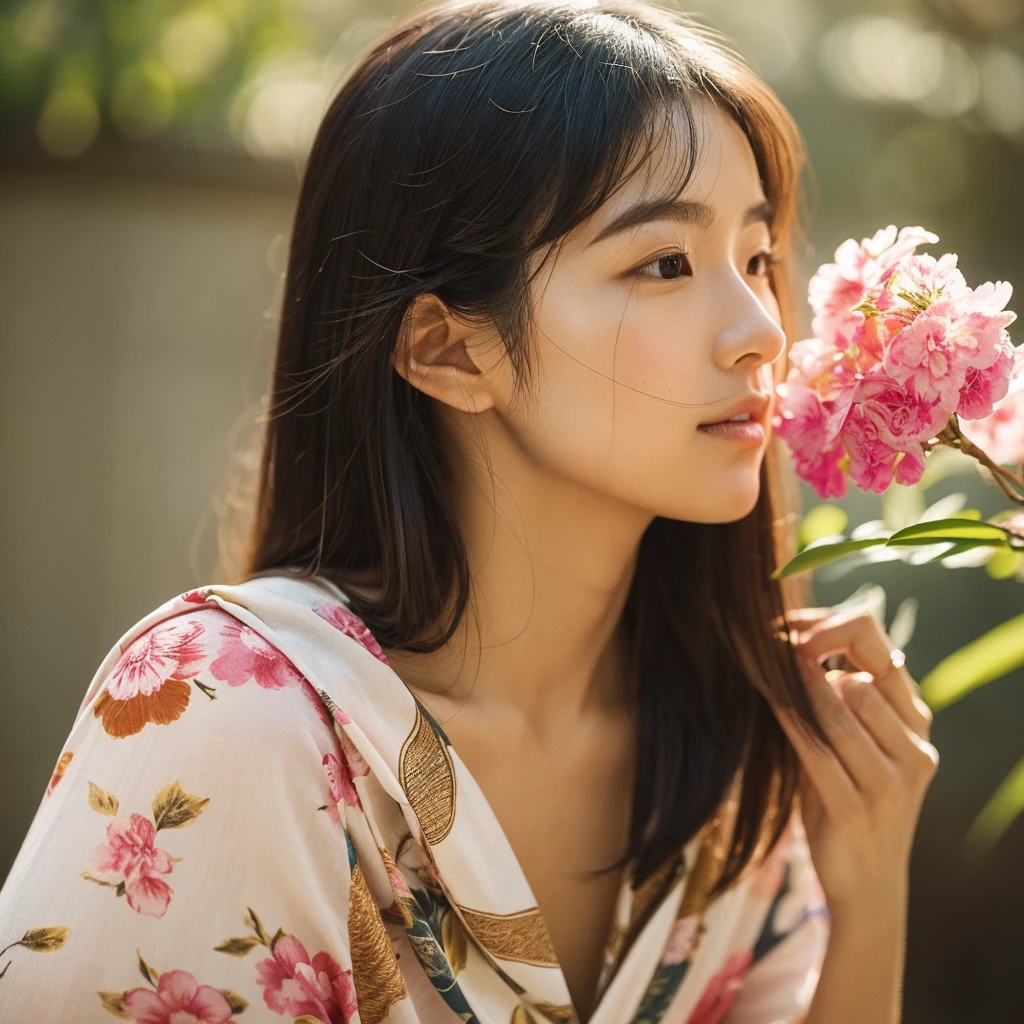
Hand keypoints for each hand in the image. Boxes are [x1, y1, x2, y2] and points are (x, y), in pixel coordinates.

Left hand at [767, 607, 938, 916]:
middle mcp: (914, 749)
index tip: (792, 627)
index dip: (837, 631)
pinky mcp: (857, 809)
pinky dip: (789, 719)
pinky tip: (766, 700)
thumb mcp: (855, 744)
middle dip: (811, 659)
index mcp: (917, 724)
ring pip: (841, 711)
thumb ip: (841, 699)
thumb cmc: (849, 800)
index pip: (884, 655)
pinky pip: (816, 750)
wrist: (867, 885)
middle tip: (768, 645)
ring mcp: (891, 782)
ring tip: (764, 665)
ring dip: (798, 687)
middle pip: (862, 679)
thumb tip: (795, 639)